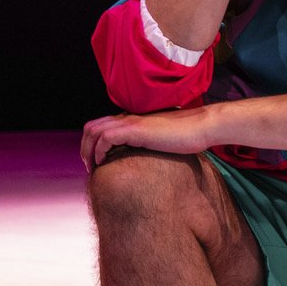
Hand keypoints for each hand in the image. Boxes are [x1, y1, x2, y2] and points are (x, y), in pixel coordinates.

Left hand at [81, 106, 217, 168]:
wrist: (201, 128)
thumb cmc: (189, 137)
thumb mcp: (164, 142)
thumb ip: (151, 145)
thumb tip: (148, 159)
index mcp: (133, 120)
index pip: (101, 126)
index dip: (93, 143)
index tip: (96, 161)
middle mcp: (128, 118)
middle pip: (91, 127)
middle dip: (84, 147)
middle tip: (89, 166)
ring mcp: (130, 123)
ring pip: (94, 131)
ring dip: (88, 150)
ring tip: (92, 167)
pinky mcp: (134, 130)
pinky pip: (105, 138)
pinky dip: (99, 150)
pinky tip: (103, 162)